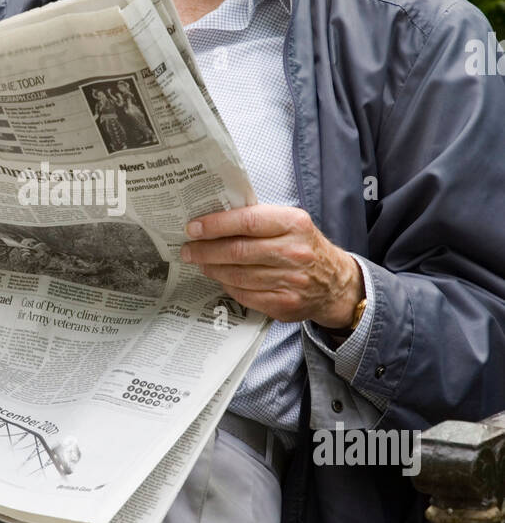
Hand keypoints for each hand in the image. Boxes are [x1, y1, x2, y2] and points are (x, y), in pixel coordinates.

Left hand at [181, 204, 363, 327]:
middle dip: (205, 250)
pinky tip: (218, 277)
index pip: (247, 221)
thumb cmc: (304, 246)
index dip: (215, 225)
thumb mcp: (290, 223)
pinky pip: (244, 294)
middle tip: (187, 249)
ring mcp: (290, 280)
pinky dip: (226, 285)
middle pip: (237, 251)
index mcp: (294, 223)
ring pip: (237, 275)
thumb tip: (213, 219)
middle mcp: (294, 252)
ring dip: (211, 268)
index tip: (193, 228)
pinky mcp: (283, 303)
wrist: (335, 283)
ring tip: (199, 262)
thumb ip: (258, 219)